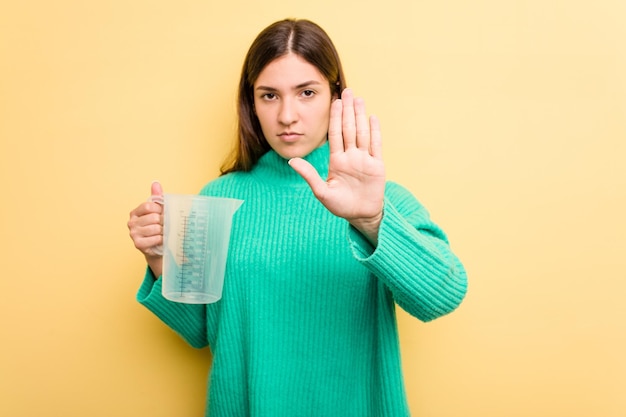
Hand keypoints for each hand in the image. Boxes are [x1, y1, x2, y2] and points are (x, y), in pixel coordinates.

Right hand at [127, 182, 163, 275]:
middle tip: (165, 225)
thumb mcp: (158, 210)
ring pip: (155, 228)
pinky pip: (155, 238)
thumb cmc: (158, 226)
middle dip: (163, 222)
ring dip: (163, 231)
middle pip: (153, 217)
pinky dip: (161, 239)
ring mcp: (133, 233)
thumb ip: (157, 197)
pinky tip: (160, 240)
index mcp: (135, 212)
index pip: (149, 206)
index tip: (162, 213)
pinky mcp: (138, 244)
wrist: (158, 246)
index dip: (159, 210)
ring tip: (163, 233)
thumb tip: (155, 183)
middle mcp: (131, 222)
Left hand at [289, 88, 385, 243]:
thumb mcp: (322, 192)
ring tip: (359, 99)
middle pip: (349, 128)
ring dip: (360, 116)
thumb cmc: (340, 206)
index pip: (335, 134)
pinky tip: (372, 118)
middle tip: (347, 90)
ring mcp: (364, 160)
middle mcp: (351, 156)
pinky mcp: (377, 166)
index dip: (334, 117)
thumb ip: (309, 175)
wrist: (361, 215)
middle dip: (347, 110)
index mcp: (337, 161)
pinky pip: (376, 145)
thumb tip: (291, 160)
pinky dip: (374, 132)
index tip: (333, 101)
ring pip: (362, 133)